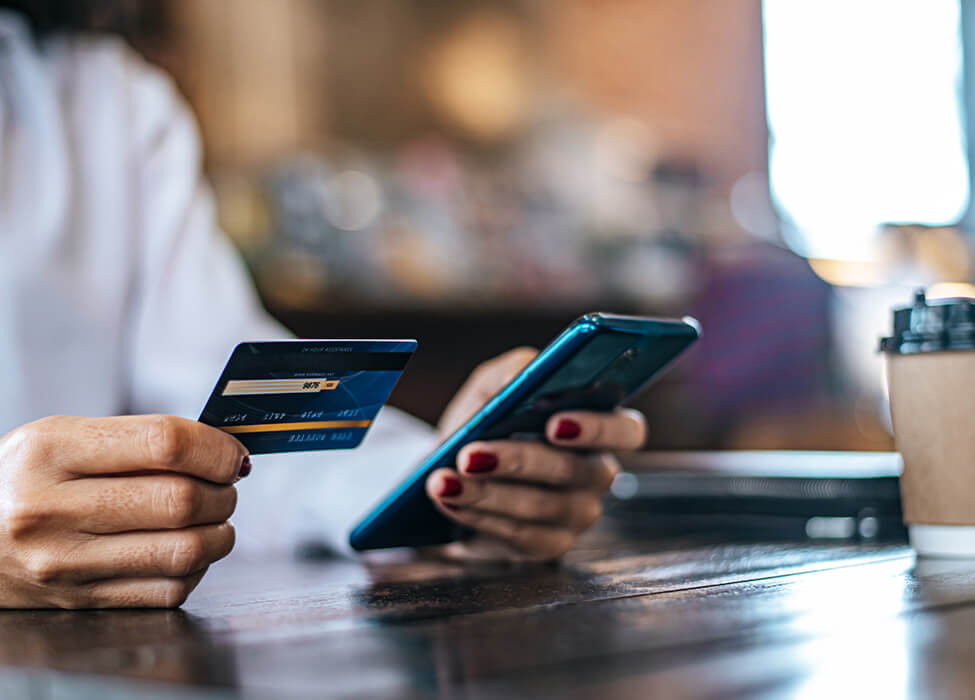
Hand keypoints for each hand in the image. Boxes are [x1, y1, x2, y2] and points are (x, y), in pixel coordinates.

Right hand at [0, 415, 247, 607]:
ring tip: (215, 518)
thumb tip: (224, 453)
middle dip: (224, 492)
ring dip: (220, 533)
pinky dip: (196, 568)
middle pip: (180, 500)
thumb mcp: (63, 437)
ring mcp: (63, 562)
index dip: (216, 449)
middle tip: (226, 486)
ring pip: (184, 551)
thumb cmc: (27, 478)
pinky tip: (186, 548)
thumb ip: (140, 439)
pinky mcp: (79, 601)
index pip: (164, 443)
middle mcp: (51, 508)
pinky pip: (169, 590)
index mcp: (51, 450)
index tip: (232, 455)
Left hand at [425, 348, 645, 561]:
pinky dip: (480, 516)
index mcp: (598, 427)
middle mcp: (597, 473)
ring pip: (541, 506)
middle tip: (470, 454)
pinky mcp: (550, 544)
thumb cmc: (485, 421)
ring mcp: (578, 513)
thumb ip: (513, 371)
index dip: (598, 428)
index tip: (552, 423)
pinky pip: (520, 535)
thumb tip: (523, 376)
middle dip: (518, 461)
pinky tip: (450, 500)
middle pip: (576, 471)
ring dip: (486, 493)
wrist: (452, 467)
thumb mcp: (493, 386)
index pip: (627, 430)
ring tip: (443, 480)